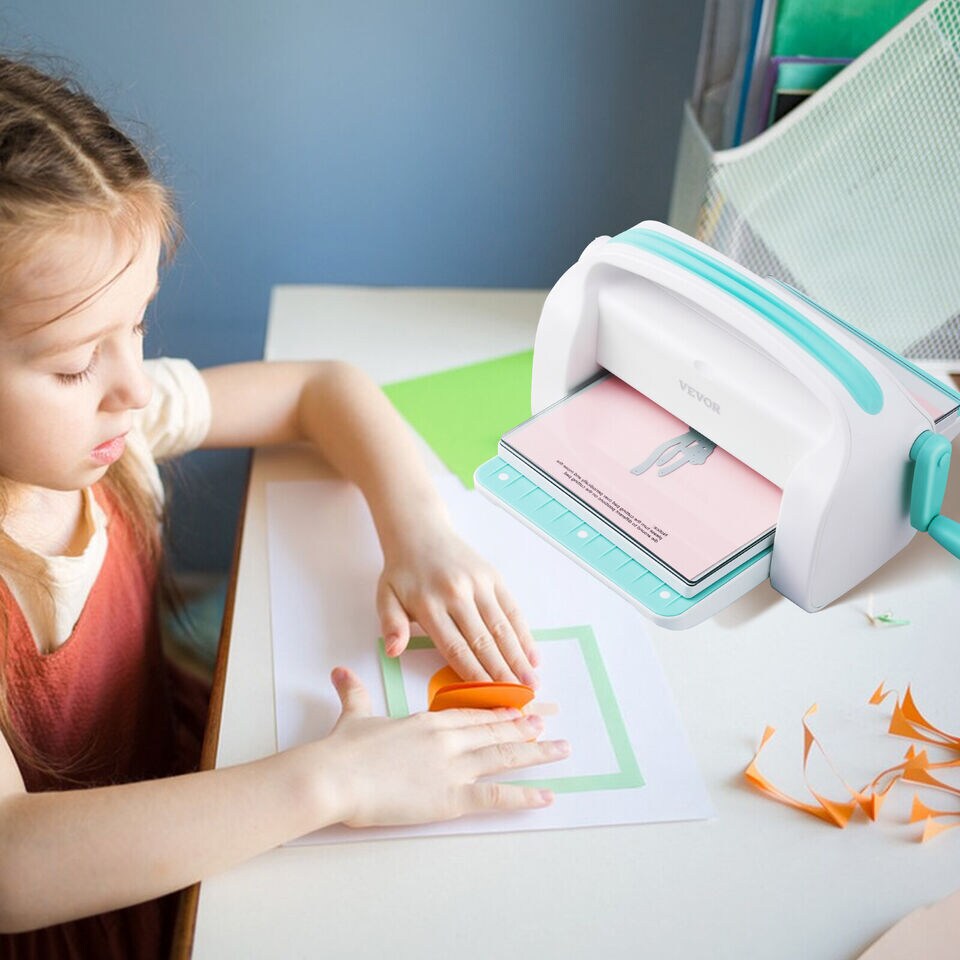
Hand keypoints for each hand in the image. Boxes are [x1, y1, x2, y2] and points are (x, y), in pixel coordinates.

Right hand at [318, 668, 568, 827]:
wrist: (334, 776)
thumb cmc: (343, 750)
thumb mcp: (353, 715)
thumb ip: (354, 693)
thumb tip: (340, 672)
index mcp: (428, 720)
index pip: (473, 711)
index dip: (499, 709)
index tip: (520, 704)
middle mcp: (448, 738)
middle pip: (495, 729)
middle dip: (526, 724)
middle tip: (551, 718)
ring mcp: (453, 767)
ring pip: (504, 755)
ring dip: (536, 752)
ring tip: (562, 748)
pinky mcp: (450, 797)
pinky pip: (496, 796)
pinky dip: (524, 797)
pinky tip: (546, 796)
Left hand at [376, 519, 538, 686]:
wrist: (420, 531)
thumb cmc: (403, 572)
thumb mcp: (385, 597)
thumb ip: (391, 625)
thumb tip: (393, 651)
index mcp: (429, 605)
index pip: (455, 648)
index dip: (474, 676)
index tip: (489, 700)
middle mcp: (457, 594)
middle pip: (483, 642)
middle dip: (502, 674)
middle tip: (519, 699)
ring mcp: (479, 584)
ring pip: (502, 627)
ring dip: (518, 658)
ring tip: (532, 682)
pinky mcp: (493, 577)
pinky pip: (512, 609)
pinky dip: (524, 634)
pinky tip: (532, 655)